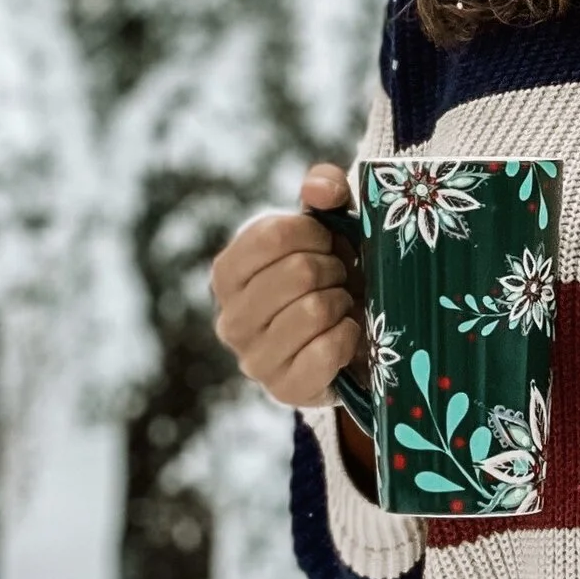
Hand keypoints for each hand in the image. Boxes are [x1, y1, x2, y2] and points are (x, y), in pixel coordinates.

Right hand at [210, 162, 363, 407]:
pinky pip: (325, 352)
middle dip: (334, 269)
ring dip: (342, 302)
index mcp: (227, 273)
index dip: (314, 233)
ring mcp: (254, 360)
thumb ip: (324, 190)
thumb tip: (321, 188)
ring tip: (341, 305)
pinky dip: (349, 337)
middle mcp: (229, 319)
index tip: (326, 243)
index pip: (272, 235)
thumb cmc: (332, 273)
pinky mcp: (285, 390)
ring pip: (313, 311)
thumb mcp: (328, 225)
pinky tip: (348, 334)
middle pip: (298, 272)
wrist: (351, 338)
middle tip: (339, 278)